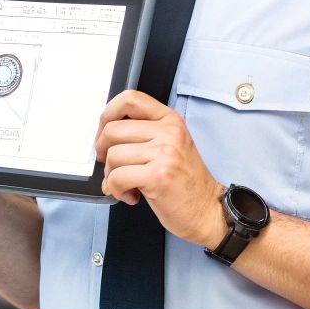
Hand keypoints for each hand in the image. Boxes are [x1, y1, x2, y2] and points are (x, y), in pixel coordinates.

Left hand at [94, 90, 226, 247]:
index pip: (130, 99)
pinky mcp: (158, 175)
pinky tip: (131, 195)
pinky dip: (116, 190)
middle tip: (111, 166)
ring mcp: (165, 152)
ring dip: (111, 176)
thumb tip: (103, 135)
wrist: (206, 209)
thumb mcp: (169, 146)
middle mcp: (169, 132)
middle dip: (103, 152)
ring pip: (113, 155)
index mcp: (170, 120)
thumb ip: (143, 134)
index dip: (108, 114)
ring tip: (125, 185)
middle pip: (113, 130)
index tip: (103, 133)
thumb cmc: (184, 182)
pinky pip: (117, 177)